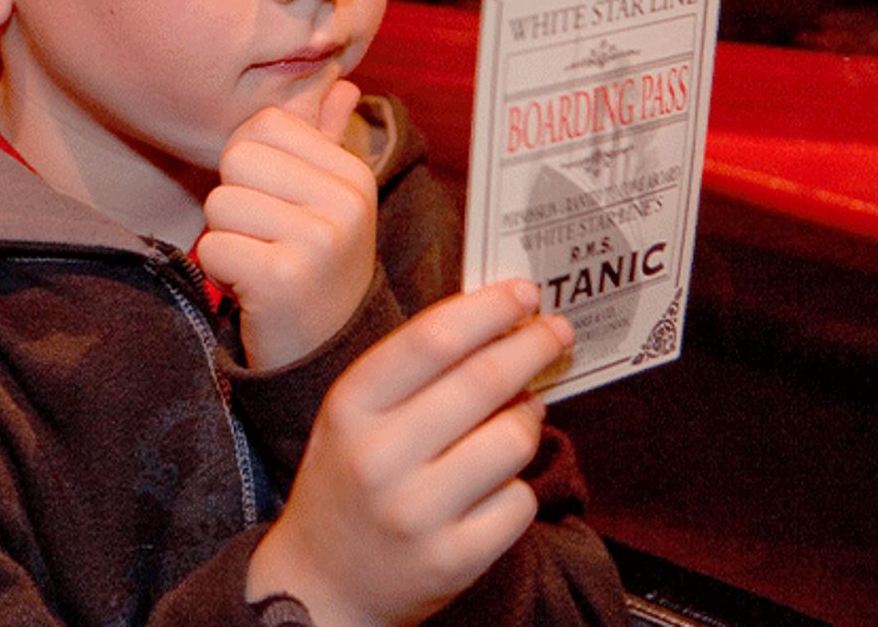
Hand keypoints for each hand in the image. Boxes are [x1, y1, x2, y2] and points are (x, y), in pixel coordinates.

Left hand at [196, 79, 376, 369]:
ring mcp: (318, 241)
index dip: (250, 160)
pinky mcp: (283, 279)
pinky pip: (213, 246)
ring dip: (225, 238)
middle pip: (237, 157)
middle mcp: (345, 203)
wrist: (326, 357)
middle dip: (234, 199)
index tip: (274, 202)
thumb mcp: (330, 202)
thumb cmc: (316, 268)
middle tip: (264, 239)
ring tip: (259, 263)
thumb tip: (340, 83)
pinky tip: (251, 290)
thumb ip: (327, 139)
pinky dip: (219, 271)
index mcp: (352, 175)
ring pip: (219, 202)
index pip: (264, 123)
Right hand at [246, 281, 573, 626]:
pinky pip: (518, 502)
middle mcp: (379, 457)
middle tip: (556, 331)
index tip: (524, 293)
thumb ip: (412, 370)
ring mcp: (416, 513)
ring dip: (528, 417)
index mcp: (351, 406)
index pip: (432, 340)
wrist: (321, 584)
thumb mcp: (354, 412)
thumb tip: (497, 327)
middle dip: (530, 347)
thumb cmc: (346, 480)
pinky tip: (498, 480)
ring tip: (521, 413)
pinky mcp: (453, 560)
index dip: (488, 310)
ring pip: (511, 441)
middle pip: (481, 382)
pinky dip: (518, 484)